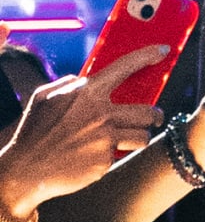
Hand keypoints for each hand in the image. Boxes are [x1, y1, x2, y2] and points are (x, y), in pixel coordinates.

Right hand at [0, 43, 168, 219]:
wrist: (24, 170)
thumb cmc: (33, 132)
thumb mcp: (44, 97)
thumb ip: (68, 83)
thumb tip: (85, 78)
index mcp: (87, 93)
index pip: (125, 66)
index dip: (148, 55)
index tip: (164, 50)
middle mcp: (101, 114)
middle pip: (148, 112)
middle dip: (155, 115)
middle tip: (154, 117)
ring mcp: (105, 138)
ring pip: (142, 136)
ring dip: (140, 137)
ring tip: (131, 138)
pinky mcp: (104, 161)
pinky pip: (119, 155)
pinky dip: (111, 156)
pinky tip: (94, 157)